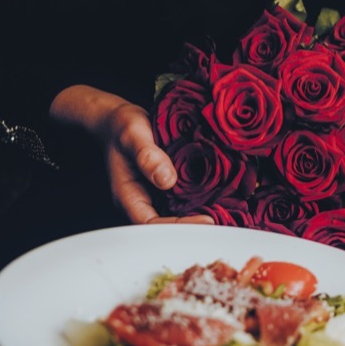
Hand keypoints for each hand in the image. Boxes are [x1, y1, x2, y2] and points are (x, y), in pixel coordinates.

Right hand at [98, 100, 211, 224]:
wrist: (120, 120)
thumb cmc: (123, 127)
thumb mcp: (133, 135)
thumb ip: (147, 156)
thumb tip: (166, 180)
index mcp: (128, 195)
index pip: (151, 222)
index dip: (178, 226)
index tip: (205, 220)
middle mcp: (141, 199)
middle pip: (166, 223)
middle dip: (192, 224)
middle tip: (221, 219)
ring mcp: (154, 193)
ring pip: (176, 212)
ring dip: (197, 213)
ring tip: (224, 211)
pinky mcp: (165, 184)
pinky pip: (181, 197)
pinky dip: (197, 199)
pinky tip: (216, 195)